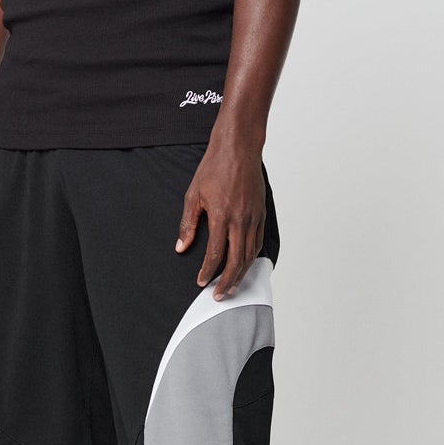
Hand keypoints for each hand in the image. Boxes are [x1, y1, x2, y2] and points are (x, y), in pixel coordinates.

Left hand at [174, 136, 265, 299]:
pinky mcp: (261, 214)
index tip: (201, 282)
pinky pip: (258, 242)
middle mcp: (241, 220)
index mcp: (222, 216)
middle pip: (236, 261)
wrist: (239, 149)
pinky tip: (244, 265)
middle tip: (219, 296)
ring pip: (250, 255)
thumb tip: (181, 247)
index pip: (215, 254)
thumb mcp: (193, 194)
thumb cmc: (215, 167)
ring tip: (231, 286)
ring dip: (241, 274)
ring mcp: (254, 218)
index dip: (208, 272)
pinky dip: (252, 258)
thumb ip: (188, 224)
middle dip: (227, 282)